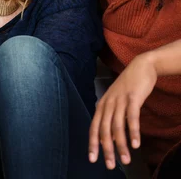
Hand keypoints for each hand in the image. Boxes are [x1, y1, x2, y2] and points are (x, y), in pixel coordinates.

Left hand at [89, 55, 156, 169]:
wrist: (140, 67)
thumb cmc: (128, 88)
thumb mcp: (116, 104)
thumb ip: (111, 121)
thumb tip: (108, 139)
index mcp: (102, 106)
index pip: (93, 128)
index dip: (92, 144)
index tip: (93, 159)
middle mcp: (107, 104)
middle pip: (104, 130)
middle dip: (106, 149)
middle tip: (110, 165)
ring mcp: (119, 100)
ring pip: (118, 126)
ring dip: (121, 145)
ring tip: (126, 160)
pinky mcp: (132, 98)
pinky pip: (132, 117)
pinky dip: (133, 131)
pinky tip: (135, 144)